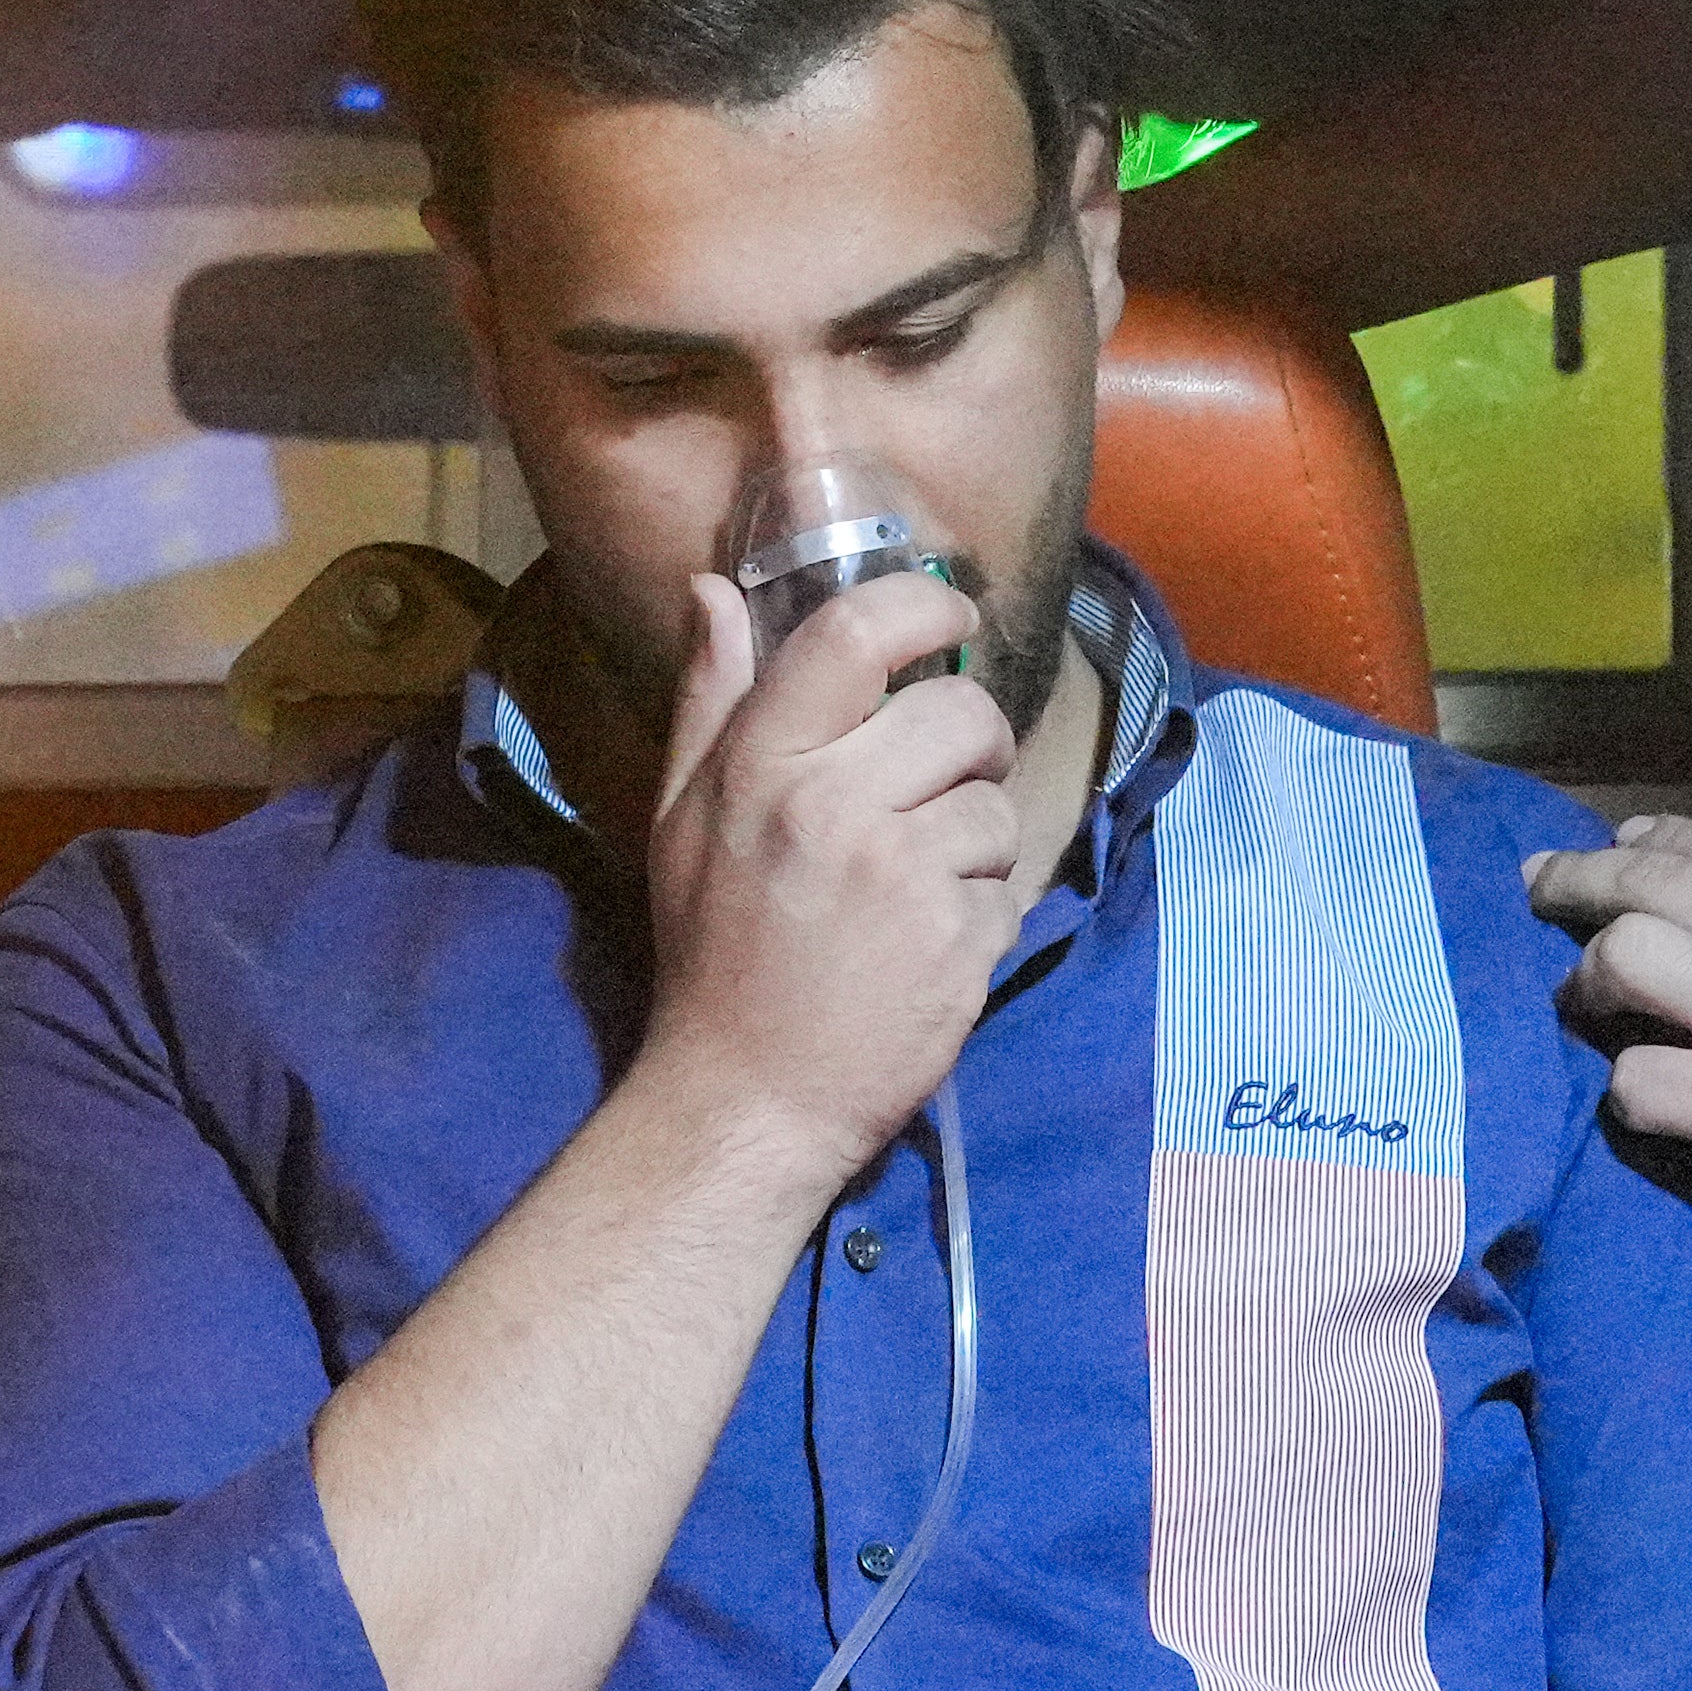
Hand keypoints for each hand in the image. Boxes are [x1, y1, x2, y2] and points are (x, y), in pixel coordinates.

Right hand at [628, 566, 1025, 1185]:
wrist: (746, 1100)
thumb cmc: (711, 953)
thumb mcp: (681, 819)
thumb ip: (707, 701)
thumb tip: (713, 589)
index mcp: (759, 766)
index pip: (854, 634)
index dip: (922, 605)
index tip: (951, 614)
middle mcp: (830, 804)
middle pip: (959, 712)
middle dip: (969, 743)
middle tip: (939, 787)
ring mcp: (901, 873)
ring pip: (996, 805)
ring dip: (975, 841)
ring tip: (917, 888)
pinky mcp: (958, 939)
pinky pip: (1009, 887)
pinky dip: (982, 915)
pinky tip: (927, 949)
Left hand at [1526, 815, 1691, 1226]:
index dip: (1658, 839)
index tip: (1619, 842)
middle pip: (1649, 880)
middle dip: (1579, 879)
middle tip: (1539, 884)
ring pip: (1624, 954)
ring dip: (1588, 977)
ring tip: (1581, 1001)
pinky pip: (1642, 1079)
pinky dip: (1627, 1086)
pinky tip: (1642, 1097)